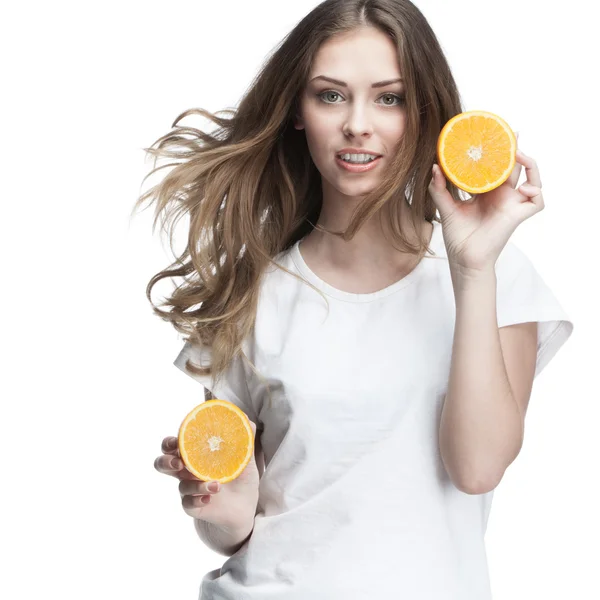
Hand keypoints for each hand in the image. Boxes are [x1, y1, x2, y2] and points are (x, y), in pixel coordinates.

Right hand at [154, 419, 260, 529]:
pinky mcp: (193, 506)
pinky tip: (209, 498)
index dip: (169, 442)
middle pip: (163, 464)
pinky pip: (187, 503)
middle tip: (179, 462)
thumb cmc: (241, 478)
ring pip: (181, 485)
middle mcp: (188, 472)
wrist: (246, 506)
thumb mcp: (245, 458)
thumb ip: (244, 439)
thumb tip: (246, 419)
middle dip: (166, 461)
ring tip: (216, 485)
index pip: (174, 445)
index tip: (176, 441)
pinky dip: (197, 499)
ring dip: (196, 484)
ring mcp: (189, 489)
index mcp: (195, 455)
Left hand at [428, 133, 543, 273]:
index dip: (497, 151)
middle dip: (516, 149)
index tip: (493, 134)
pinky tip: (525, 188)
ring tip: (520, 156)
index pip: (495, 166)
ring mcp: (512, 204)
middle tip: (512, 133)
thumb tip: (434, 167)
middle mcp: (501, 195)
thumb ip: (439, 188)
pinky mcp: (518, 215)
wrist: (464, 258)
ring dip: (531, 165)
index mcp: (486, 191)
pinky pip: (537, 201)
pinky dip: (536, 192)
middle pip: (514, 166)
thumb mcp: (446, 208)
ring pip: (532, 178)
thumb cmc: (457, 236)